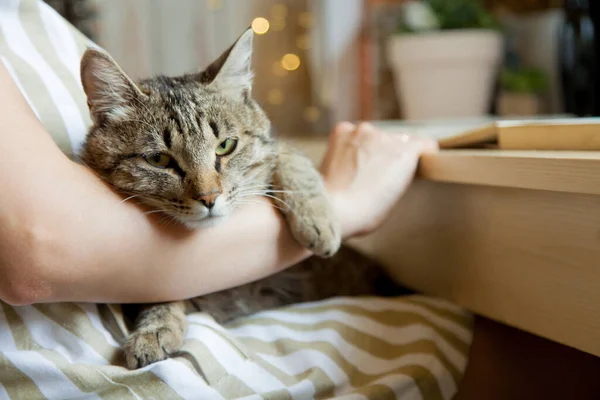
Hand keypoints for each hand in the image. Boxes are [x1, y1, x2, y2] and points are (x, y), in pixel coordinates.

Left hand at [320, 121, 437, 238]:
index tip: (413, 164)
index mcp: (406, 154)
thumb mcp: (395, 195)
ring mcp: (363, 131)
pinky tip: (343, 163)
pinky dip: (349, 145)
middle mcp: (386, 136)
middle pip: (397, 140)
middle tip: (377, 174)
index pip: (425, 144)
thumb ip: (400, 173)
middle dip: (391, 153)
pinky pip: (351, 134)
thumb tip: (393, 166)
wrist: (332, 208)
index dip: (420, 155)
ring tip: (356, 171)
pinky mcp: (342, 130)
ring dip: (369, 148)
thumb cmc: (365, 212)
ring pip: (372, 136)